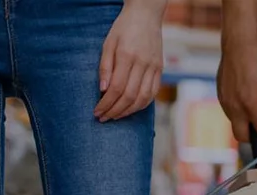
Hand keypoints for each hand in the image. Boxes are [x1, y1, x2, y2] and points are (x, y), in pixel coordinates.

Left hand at [95, 1, 163, 121]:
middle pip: (129, 96)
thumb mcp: (108, 43)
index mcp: (127, 55)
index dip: (106, 103)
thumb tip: (103, 90)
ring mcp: (153, 67)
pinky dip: (141, 104)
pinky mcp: (160, 69)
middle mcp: (142, 63)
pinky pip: (152, 93)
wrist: (146, 15)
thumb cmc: (123, 28)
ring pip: (143, 98)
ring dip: (128, 111)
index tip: (97, 111)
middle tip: (103, 118)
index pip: (116, 87)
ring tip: (116, 116)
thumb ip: (105, 66)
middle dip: (115, 110)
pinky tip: (131, 108)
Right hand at [217, 38, 256, 142]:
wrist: (239, 45)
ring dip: (248, 119)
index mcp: (250, 104)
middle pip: (243, 136)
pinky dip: (241, 110)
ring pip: (236, 124)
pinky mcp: (221, 97)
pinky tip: (249, 93)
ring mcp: (225, 103)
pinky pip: (231, 112)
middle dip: (255, 134)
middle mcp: (235, 107)